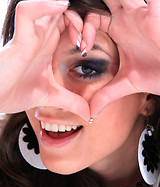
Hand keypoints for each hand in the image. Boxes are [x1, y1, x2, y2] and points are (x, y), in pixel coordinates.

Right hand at [0, 0, 89, 120]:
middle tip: (87, 42)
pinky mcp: (19, 39)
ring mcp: (30, 35)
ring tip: (78, 36)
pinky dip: (45, 6)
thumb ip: (72, 102)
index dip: (82, 30)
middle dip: (80, 22)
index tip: (87, 50)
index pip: (68, 24)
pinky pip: (28, 11)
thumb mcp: (51, 96)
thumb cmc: (17, 92)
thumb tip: (89, 115)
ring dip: (69, 15)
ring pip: (49, 5)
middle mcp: (40, 37)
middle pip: (63, 12)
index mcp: (48, 46)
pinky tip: (61, 9)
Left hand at [88, 0, 159, 116]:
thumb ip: (106, 95)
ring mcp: (141, 13)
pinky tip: (125, 3)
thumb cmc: (156, 74)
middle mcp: (128, 18)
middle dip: (86, 11)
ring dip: (105, 0)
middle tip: (76, 24)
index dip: (82, 28)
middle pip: (100, 2)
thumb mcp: (126, 84)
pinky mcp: (155, 15)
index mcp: (119, 30)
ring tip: (89, 8)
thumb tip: (90, 113)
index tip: (81, 47)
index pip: (93, 18)